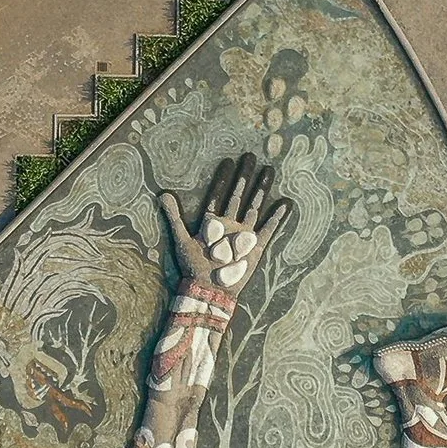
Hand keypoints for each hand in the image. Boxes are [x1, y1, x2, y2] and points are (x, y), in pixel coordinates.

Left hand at [161, 154, 289, 298]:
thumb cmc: (194, 267)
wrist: (209, 290)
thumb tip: (162, 194)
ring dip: (261, 190)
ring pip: (254, 207)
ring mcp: (243, 235)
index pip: (218, 195)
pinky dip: (276, 217)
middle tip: (251, 157)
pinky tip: (284, 203)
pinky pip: (268, 229)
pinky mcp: (255, 247)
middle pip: (239, 196)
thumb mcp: (181, 239)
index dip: (223, 179)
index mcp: (212, 222)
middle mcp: (229, 225)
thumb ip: (174, 217)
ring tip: (269, 171)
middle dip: (244, 177)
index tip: (228, 161)